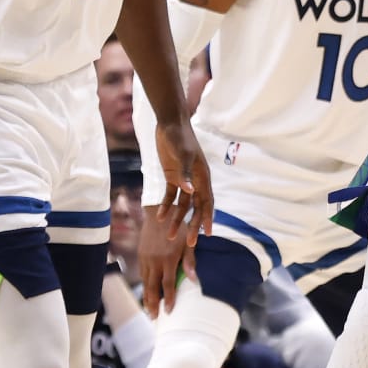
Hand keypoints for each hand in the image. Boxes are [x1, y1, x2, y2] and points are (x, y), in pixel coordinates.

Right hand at [138, 204, 195, 317]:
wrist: (159, 213)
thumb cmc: (178, 228)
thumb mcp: (188, 243)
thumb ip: (189, 261)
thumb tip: (193, 279)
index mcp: (168, 259)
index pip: (168, 285)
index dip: (169, 299)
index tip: (169, 312)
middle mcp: (155, 261)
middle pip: (153, 288)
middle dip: (153, 304)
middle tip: (154, 318)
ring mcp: (146, 258)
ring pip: (145, 282)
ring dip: (147, 297)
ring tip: (149, 310)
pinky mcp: (141, 255)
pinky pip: (142, 274)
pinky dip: (145, 285)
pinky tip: (147, 291)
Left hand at [153, 120, 213, 244]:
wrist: (169, 123)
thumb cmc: (179, 137)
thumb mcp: (182, 155)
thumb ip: (185, 174)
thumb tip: (190, 191)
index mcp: (203, 176)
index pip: (207, 202)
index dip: (207, 218)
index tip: (207, 234)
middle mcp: (196, 180)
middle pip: (196, 208)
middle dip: (192, 225)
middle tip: (189, 244)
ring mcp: (184, 179)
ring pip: (183, 205)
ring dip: (178, 220)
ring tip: (170, 236)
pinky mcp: (172, 176)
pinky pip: (170, 196)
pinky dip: (166, 207)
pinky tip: (160, 218)